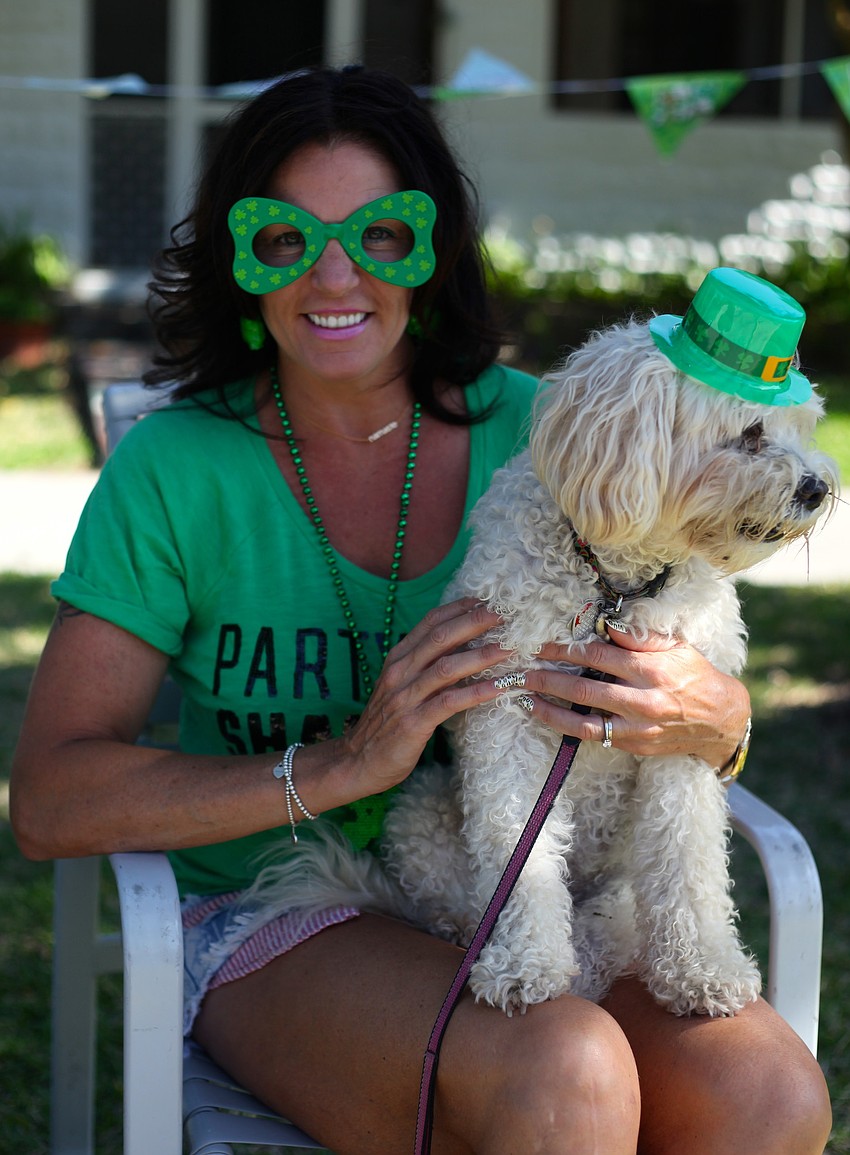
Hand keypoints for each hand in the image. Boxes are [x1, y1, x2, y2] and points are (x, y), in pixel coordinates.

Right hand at [338, 598, 508, 795]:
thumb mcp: (403, 687)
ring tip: (510, 647)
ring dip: (482, 655)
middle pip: (441, 637)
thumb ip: (427, 667)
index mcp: (398, 658)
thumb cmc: (387, 724)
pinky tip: (499, 687)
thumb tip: (465, 649)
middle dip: (475, 623)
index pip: (430, 623)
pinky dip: (476, 692)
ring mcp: (405, 696)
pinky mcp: (413, 722)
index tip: (488, 601)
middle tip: (505, 614)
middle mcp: (400, 671)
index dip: (460, 609)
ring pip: (447, 667)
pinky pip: (449, 702)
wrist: (358, 761)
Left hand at [514, 629, 749, 767]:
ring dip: (550, 711)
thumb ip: (640, 637)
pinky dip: (568, 727)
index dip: (565, 651)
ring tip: (526, 701)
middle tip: (523, 673)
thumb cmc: (694, 675)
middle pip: (584, 691)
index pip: (598, 658)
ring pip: (584, 723)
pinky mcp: (635, 746)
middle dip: (548, 681)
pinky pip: (596, 737)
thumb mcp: (675, 647)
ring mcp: (638, 729)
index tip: (541, 646)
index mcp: (651, 671)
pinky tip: (549, 717)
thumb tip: (608, 623)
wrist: (720, 720)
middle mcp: (643, 701)